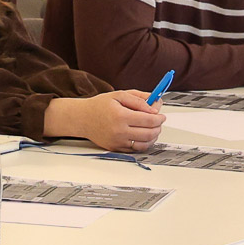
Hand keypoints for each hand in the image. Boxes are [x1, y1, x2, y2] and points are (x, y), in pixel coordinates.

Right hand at [47, 91, 165, 152]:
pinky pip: (136, 149)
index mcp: (120, 116)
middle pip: (149, 133)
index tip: (161, 115)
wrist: (82, 118)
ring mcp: (118, 141)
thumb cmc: (99, 106)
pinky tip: (142, 135)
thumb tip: (155, 106)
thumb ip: (138, 99)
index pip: (149, 120)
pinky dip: (143, 143)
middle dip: (158, 127)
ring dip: (153, 136)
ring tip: (152, 129)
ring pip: (145, 144)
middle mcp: (119, 131)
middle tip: (158, 121)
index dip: (159, 118)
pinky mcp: (116, 148)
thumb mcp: (118, 95)